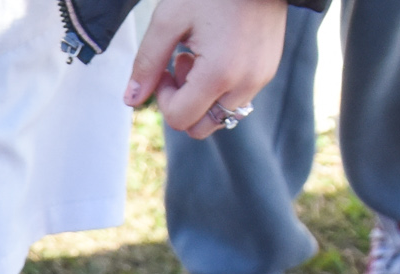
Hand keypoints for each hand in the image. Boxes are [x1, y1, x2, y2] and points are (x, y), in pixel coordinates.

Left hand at [124, 0, 287, 138]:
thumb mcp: (169, 20)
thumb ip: (147, 63)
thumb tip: (130, 101)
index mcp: (219, 74)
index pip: (180, 119)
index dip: (163, 98)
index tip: (164, 67)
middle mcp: (245, 83)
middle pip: (201, 127)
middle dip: (183, 104)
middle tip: (180, 65)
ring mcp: (261, 78)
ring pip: (220, 116)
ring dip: (202, 97)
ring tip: (199, 57)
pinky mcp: (268, 70)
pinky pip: (237, 98)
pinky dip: (220, 87)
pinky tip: (216, 54)